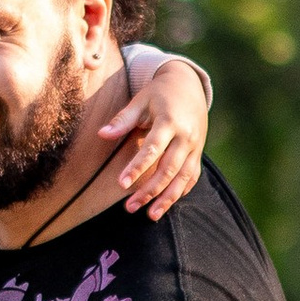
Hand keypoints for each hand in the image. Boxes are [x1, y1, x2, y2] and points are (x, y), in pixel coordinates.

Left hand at [102, 53, 209, 222]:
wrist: (189, 85)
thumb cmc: (159, 93)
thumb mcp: (141, 100)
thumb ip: (123, 119)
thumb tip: (101, 134)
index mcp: (170, 121)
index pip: (152, 149)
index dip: (137, 168)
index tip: (121, 184)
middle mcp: (185, 136)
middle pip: (168, 169)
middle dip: (149, 190)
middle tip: (129, 207)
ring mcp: (195, 146)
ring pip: (183, 178)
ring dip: (167, 199)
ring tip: (150, 215)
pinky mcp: (198, 153)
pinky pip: (192, 177)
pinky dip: (180, 191)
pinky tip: (165, 204)